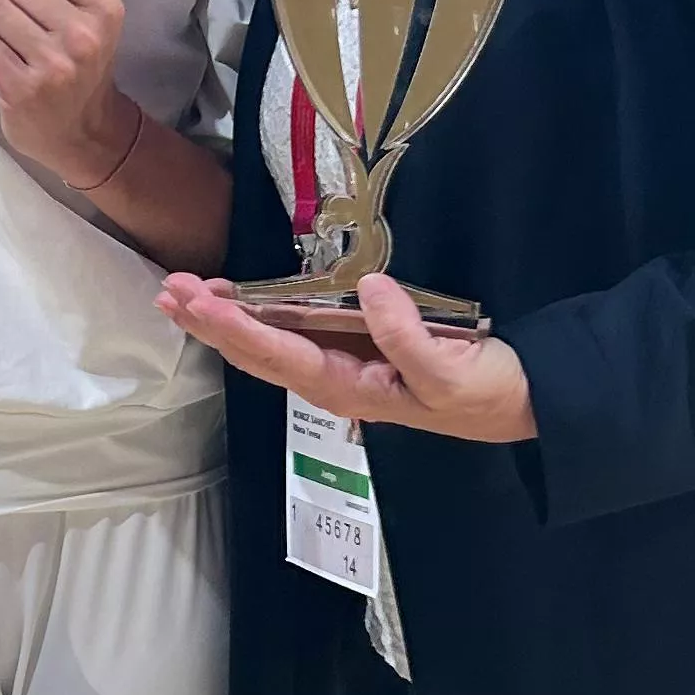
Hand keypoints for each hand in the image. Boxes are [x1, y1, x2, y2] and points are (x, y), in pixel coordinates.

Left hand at [157, 268, 536, 441]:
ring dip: (226, 321)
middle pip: (259, 354)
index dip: (235, 328)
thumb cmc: (488, 393)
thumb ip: (407, 336)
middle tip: (169, 291)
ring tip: (186, 293)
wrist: (525, 403)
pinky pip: (296, 334)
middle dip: (211, 325)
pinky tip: (241, 302)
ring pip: (270, 345)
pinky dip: (261, 316)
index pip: (280, 356)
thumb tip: (369, 290)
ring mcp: (345, 367)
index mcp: (351, 388)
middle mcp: (337, 381)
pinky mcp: (359, 351)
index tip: (198, 304)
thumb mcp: (450, 372)